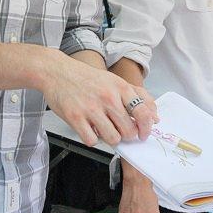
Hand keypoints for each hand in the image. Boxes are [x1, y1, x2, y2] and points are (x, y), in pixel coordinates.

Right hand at [40, 51, 157, 146]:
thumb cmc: (86, 78)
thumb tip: (155, 116)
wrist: (57, 72)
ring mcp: (91, 108)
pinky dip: (93, 139)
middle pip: (129, 131)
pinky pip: (92, 140)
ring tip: (104, 129)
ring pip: (113, 139)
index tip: (143, 133)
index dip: (146, 128)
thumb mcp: (115, 80)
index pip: (143, 113)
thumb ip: (138, 96)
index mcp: (119, 88)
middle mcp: (107, 98)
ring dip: (111, 138)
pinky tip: (90, 129)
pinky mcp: (75, 118)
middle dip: (127, 135)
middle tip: (120, 131)